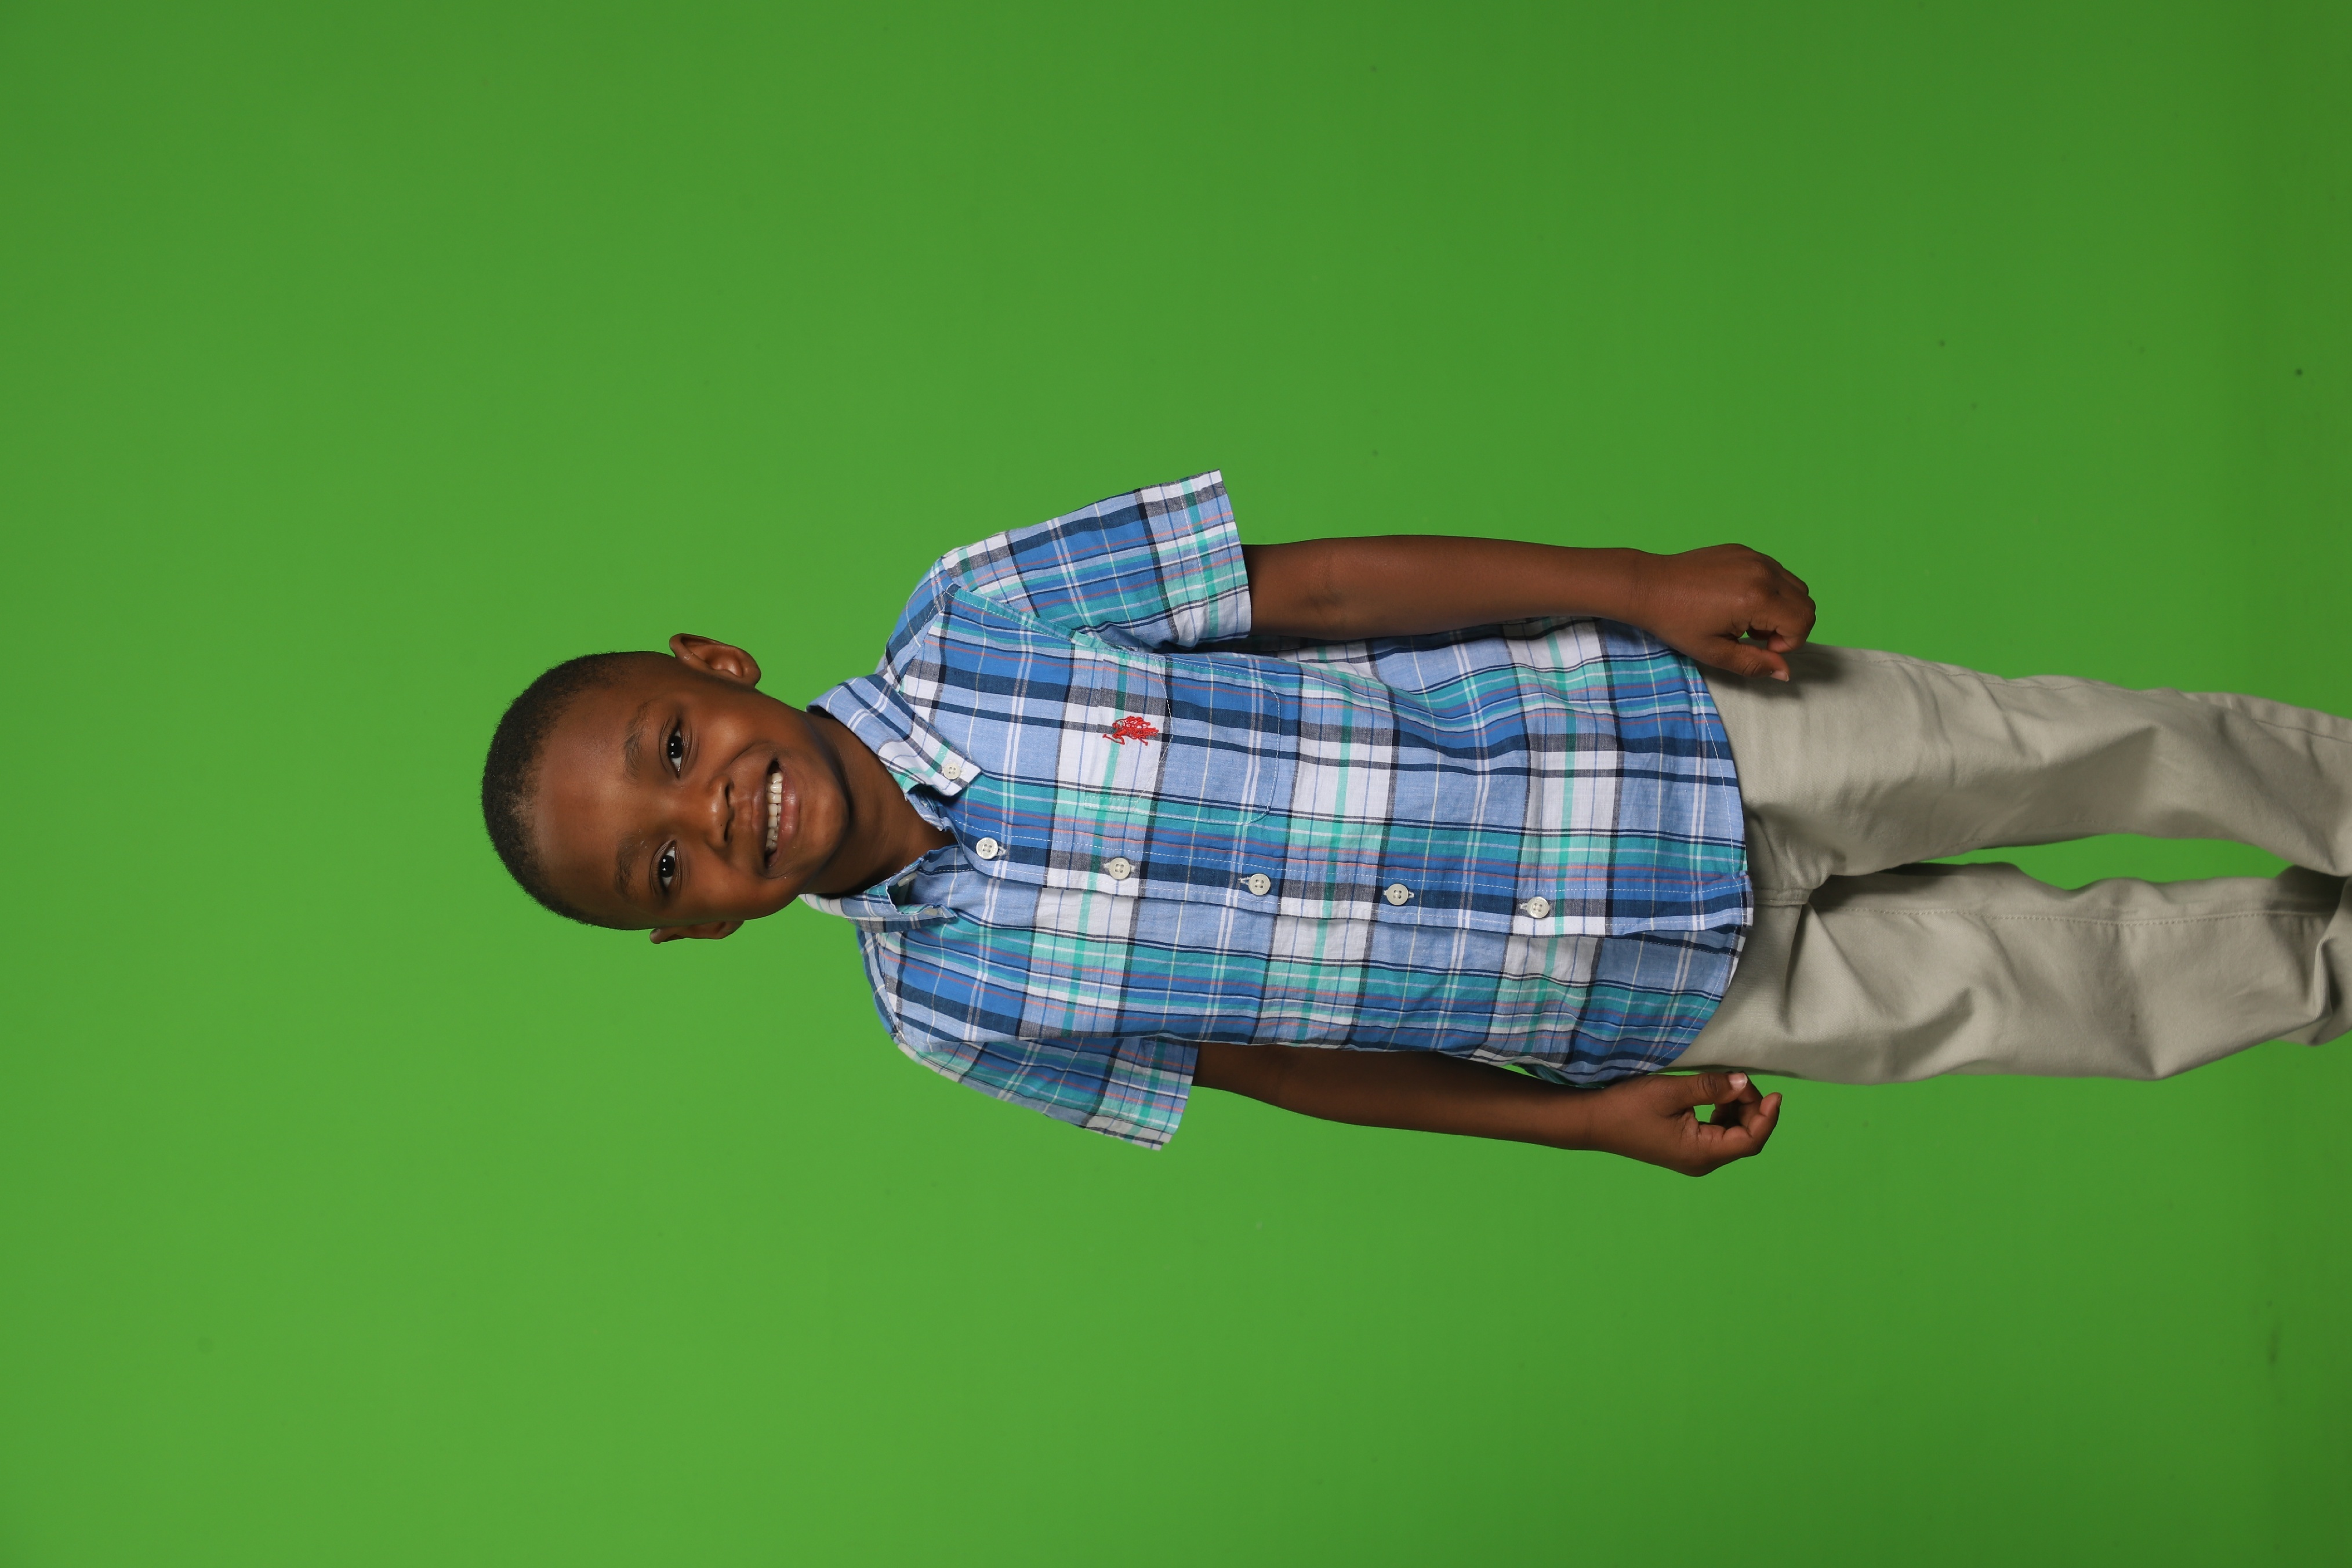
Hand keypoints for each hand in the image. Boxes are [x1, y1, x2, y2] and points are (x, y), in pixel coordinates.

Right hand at [1579, 1071, 1782, 1175]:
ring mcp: (1693, 1157)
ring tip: (1727, 1084)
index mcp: (1701, 1153)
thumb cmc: (1627, 1107)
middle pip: (1745, 1138)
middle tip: (1740, 1080)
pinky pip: (1717, 1133)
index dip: (1767, 1117)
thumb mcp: (1670, 1091)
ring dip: (1738, 1110)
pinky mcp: (1685, 1149)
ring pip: (1733, 1135)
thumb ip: (1710, 1087)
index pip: (1751, 1140)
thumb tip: (1743, 1082)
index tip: (1775, 1093)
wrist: (1593, 1122)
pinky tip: (1714, 1096)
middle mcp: (1701, 1161)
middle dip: (1752, 1109)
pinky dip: (1723, 1114)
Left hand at [1633, 544, 1815, 680]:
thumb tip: (1785, 672)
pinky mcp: (1745, 551)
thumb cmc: (1677, 621)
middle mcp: (1762, 572)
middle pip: (1806, 604)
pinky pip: (1775, 572)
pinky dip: (1769, 590)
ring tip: (1747, 619)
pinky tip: (1738, 601)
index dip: (1788, 643)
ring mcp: (1755, 558)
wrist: (1649, 587)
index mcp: (1757, 598)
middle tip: (1754, 636)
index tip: (1759, 647)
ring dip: (1781, 608)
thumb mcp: (1714, 652)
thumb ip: (1755, 664)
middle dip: (1789, 627)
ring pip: (1795, 587)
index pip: (1804, 622)